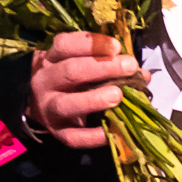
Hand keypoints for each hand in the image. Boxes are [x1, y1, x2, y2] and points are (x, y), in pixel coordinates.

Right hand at [28, 30, 142, 149]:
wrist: (39, 103)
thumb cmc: (69, 78)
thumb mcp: (80, 62)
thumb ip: (108, 63)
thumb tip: (142, 74)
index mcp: (52, 58)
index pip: (66, 45)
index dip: (92, 44)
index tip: (117, 46)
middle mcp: (46, 81)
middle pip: (71, 71)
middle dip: (102, 68)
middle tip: (129, 66)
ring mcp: (49, 109)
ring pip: (67, 104)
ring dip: (94, 99)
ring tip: (117, 95)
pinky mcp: (58, 133)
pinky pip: (75, 137)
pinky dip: (95, 135)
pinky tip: (114, 130)